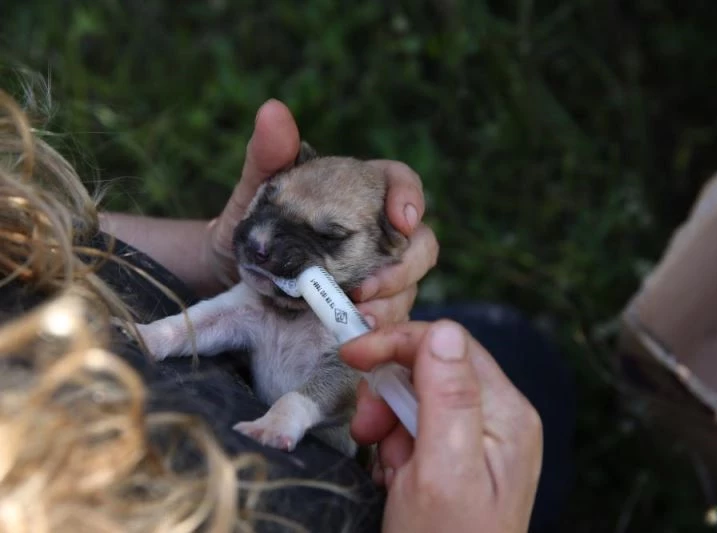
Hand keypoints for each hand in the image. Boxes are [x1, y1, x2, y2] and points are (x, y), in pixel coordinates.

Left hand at [206, 100, 438, 323]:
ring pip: (411, 285)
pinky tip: (356, 330)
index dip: (410, 197)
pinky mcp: (369, 307)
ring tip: (357, 313)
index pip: (401, 184)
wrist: (231, 276)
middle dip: (405, 265)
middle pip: (421, 242)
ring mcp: (378, 272)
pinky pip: (390, 316)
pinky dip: (379, 324)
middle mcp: (378, 233)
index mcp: (360, 194)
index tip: (400, 219)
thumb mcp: (255, 193)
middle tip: (368, 285)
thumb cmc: (249, 227)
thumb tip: (273, 111)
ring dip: (391, 300)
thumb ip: (267, 156)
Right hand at [340, 320, 542, 532]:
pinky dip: (394, 451)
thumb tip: (441, 330)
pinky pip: (415, 432)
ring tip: (389, 472)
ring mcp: (479, 441)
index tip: (353, 356)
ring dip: (389, 428)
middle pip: (431, 369)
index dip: (398, 345)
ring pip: (416, 400)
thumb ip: (447, 397)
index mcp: (506, 413)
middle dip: (390, 395)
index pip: (450, 345)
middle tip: (367, 433)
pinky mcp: (457, 460)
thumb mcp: (442, 471)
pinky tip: (396, 482)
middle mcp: (498, 420)